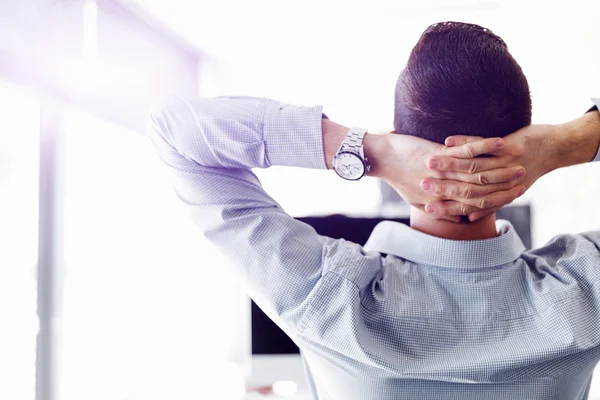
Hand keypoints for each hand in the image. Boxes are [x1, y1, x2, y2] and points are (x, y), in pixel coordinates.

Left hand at [367, 133, 526, 221]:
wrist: (381, 159)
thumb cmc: (397, 177)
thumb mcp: (416, 199)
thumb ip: (434, 207)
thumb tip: (449, 216)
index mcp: (440, 201)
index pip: (474, 205)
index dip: (496, 202)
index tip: (513, 196)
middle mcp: (444, 189)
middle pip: (481, 190)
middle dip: (505, 185)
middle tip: (524, 180)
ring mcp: (442, 171)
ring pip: (478, 173)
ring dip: (501, 168)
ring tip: (520, 163)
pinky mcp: (438, 153)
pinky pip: (466, 150)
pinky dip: (485, 146)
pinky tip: (502, 142)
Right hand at [422, 124, 556, 220]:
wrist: (551, 150)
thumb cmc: (523, 170)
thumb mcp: (503, 191)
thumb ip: (483, 206)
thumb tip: (467, 219)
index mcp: (493, 194)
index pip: (465, 205)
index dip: (446, 208)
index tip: (428, 208)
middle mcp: (497, 183)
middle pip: (465, 188)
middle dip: (442, 186)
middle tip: (422, 185)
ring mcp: (503, 165)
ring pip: (471, 167)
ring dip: (448, 164)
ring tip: (429, 161)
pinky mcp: (509, 148)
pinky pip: (482, 145)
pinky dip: (464, 143)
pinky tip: (448, 140)